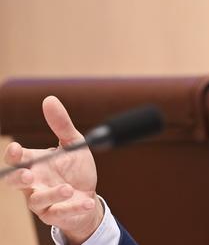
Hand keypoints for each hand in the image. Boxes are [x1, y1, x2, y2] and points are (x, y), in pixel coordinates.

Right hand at [2, 96, 102, 243]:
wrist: (89, 195)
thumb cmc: (75, 169)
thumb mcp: (74, 144)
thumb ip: (61, 124)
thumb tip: (49, 99)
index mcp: (35, 163)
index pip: (17, 159)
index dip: (14, 155)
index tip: (17, 148)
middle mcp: (33, 183)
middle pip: (14, 181)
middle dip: (17, 178)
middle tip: (27, 173)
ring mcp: (42, 200)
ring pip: (37, 200)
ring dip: (51, 194)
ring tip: (67, 188)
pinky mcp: (54, 214)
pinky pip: (60, 213)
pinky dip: (73, 207)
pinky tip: (85, 201)